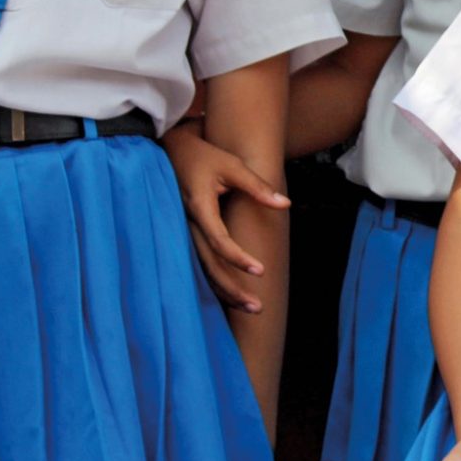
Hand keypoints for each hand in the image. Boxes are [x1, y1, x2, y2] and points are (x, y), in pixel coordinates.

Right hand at [164, 119, 286, 312]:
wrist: (174, 151)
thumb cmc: (206, 157)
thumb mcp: (233, 166)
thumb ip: (258, 186)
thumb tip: (286, 204)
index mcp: (199, 208)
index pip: (219, 240)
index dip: (238, 257)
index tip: (261, 271)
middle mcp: (187, 225)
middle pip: (208, 265)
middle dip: (232, 289)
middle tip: (258, 308)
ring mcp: (182, 232)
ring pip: (200, 270)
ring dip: (223, 291)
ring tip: (249, 308)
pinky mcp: (184, 236)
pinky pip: (197, 264)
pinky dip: (213, 282)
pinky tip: (230, 297)